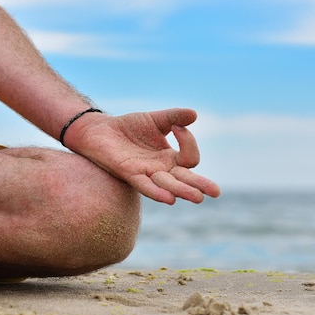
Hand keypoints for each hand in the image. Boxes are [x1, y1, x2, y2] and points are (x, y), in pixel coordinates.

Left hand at [64, 108, 220, 204]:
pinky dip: (157, 192)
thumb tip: (194, 114)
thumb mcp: (154, 119)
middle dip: (199, 185)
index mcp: (169, 158)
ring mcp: (146, 173)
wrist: (100, 130)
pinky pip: (145, 186)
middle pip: (184, 179)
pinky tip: (170, 199)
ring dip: (182, 191)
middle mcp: (161, 169)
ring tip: (197, 197)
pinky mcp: (129, 174)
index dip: (189, 143)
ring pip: (168, 185)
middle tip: (215, 192)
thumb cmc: (128, 127)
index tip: (178, 127)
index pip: (189, 159)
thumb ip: (174, 117)